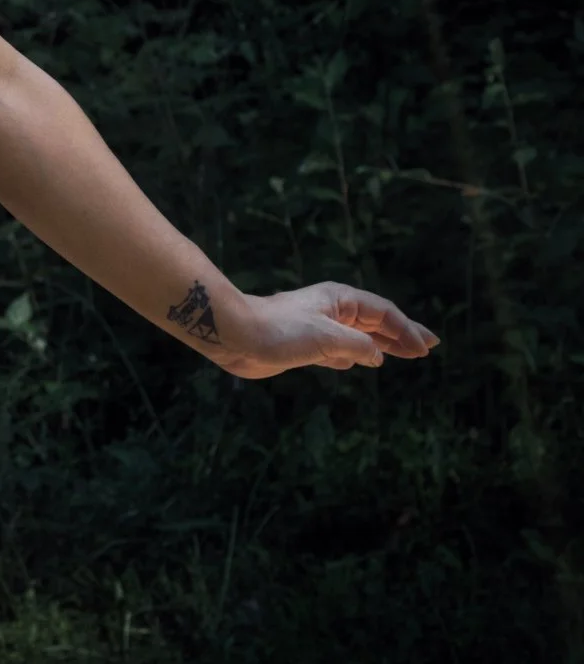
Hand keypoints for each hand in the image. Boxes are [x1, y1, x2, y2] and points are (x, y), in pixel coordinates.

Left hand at [209, 281, 440, 379]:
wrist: (234, 334)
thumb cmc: (280, 330)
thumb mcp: (328, 338)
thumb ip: (358, 346)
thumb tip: (376, 355)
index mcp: (340, 300)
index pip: (384, 314)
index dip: (407, 331)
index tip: (426, 349)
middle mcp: (331, 311)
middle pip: (375, 323)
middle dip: (401, 335)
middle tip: (428, 347)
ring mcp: (318, 327)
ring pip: (358, 337)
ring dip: (381, 345)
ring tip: (403, 354)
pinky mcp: (303, 345)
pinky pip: (339, 349)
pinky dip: (354, 356)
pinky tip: (362, 363)